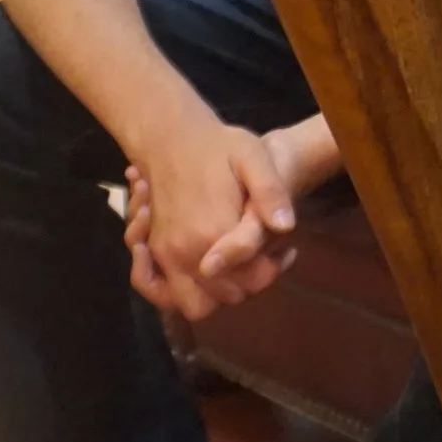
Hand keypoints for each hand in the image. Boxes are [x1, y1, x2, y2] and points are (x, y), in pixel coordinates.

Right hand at [118, 120, 297, 319]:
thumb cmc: (217, 146)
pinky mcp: (155, 251)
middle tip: (263, 255)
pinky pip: (156, 289)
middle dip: (248, 283)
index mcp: (213, 233)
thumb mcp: (253, 157)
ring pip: (193, 304)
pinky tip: (199, 266)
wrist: (169, 137)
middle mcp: (186, 252)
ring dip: (213, 294)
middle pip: (227, 296)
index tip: (285, 250)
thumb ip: (270, 192)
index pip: (252, 280)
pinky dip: (170, 290)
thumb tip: (286, 227)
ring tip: (232, 264)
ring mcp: (165, 255)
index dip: (274, 270)